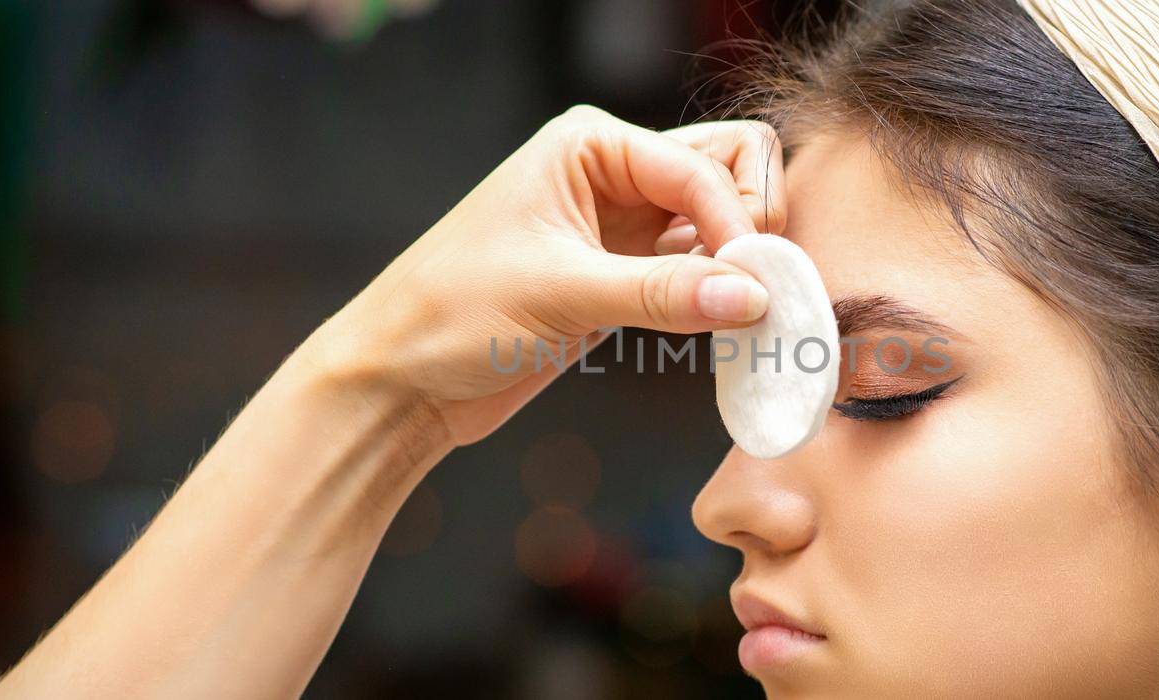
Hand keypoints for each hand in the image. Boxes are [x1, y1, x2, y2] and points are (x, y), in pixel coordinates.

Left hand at [299, 105, 786, 447]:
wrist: (403, 381)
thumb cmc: (452, 315)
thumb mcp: (562, 294)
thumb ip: (664, 293)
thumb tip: (755, 296)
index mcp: (590, 144)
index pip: (703, 165)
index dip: (736, 223)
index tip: (752, 286)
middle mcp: (614, 172)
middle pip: (729, 170)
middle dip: (752, 224)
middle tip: (754, 287)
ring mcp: (625, 224)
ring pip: (723, 219)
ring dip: (744, 262)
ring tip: (748, 316)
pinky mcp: (629, 275)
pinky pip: (702, 269)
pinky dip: (724, 295)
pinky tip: (728, 329)